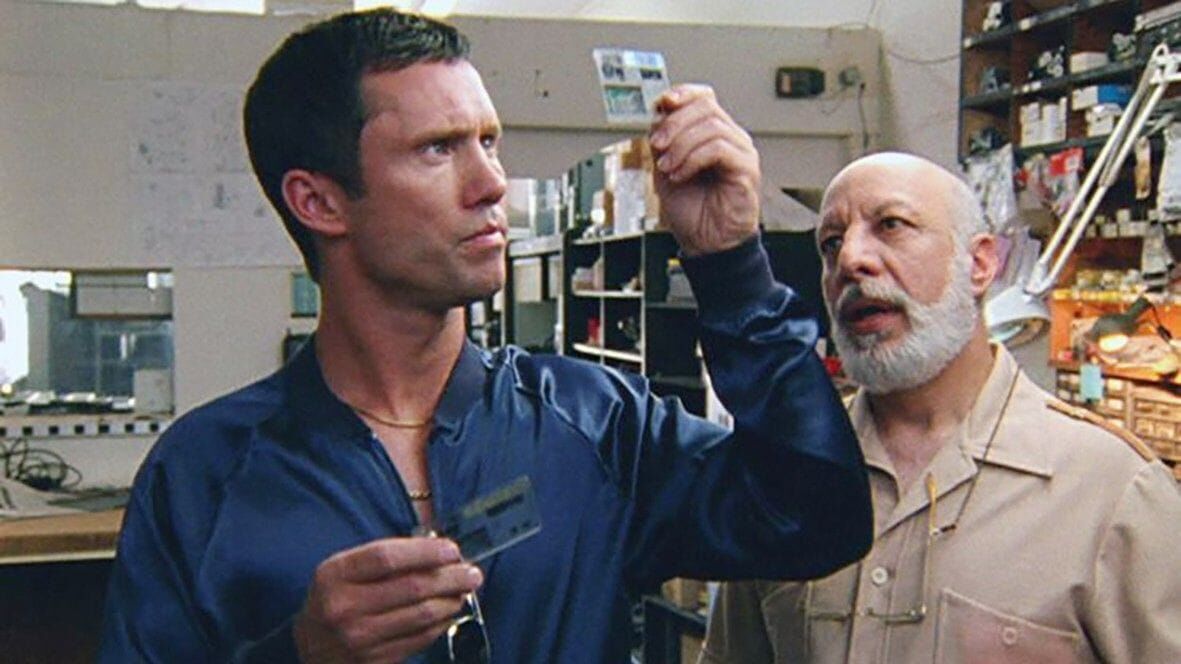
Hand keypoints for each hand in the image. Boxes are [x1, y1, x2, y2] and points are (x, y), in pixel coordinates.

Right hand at [293, 536, 482, 662]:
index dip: (426, 552)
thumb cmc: (336, 597)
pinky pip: (419, 639)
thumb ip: (385, 557)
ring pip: (421, 616)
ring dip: (451, 601)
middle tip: (472, 572)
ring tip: (464, 590)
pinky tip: (449, 612)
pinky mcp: (373, 661)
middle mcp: (344, 607)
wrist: (309, 646)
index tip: (452, 549)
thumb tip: (438, 550)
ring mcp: (359, 639)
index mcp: (335, 575)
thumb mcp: (345, 569)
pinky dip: (441, 623)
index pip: (388, 557)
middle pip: (412, 588)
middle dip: (451, 577)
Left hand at [648, 84, 760, 255]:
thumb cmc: (691, 210)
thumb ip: (663, 140)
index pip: (703, 96)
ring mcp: (741, 152)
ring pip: (711, 125)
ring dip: (680, 145)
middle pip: (705, 106)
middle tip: (657, 145)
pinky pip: (719, 148)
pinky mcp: (746, 170)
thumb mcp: (665, 167)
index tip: (661, 104)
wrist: (705, 243)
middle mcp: (730, 138)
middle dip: (674, 123)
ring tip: (667, 168)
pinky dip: (692, 159)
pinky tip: (681, 175)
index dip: (682, 93)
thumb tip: (657, 114)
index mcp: (712, 133)